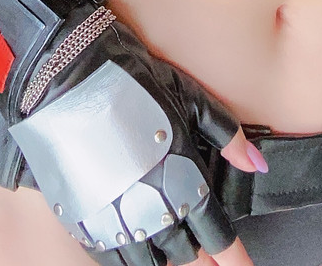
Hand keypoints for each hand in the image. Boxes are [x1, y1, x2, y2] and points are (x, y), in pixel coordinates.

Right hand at [8, 7, 264, 265]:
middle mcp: (149, 203)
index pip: (215, 233)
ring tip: (175, 256)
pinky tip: (135, 250)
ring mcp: (113, 214)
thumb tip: (255, 163)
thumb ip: (225, 135)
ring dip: (164, 259)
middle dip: (199, 256)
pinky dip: (128, 256)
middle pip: (183, 252)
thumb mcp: (187, 95)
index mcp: (180, 176)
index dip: (232, 257)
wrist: (65, 73)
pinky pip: (110, 254)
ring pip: (146, 260)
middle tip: (206, 256)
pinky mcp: (81, 216)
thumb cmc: (131, 78)